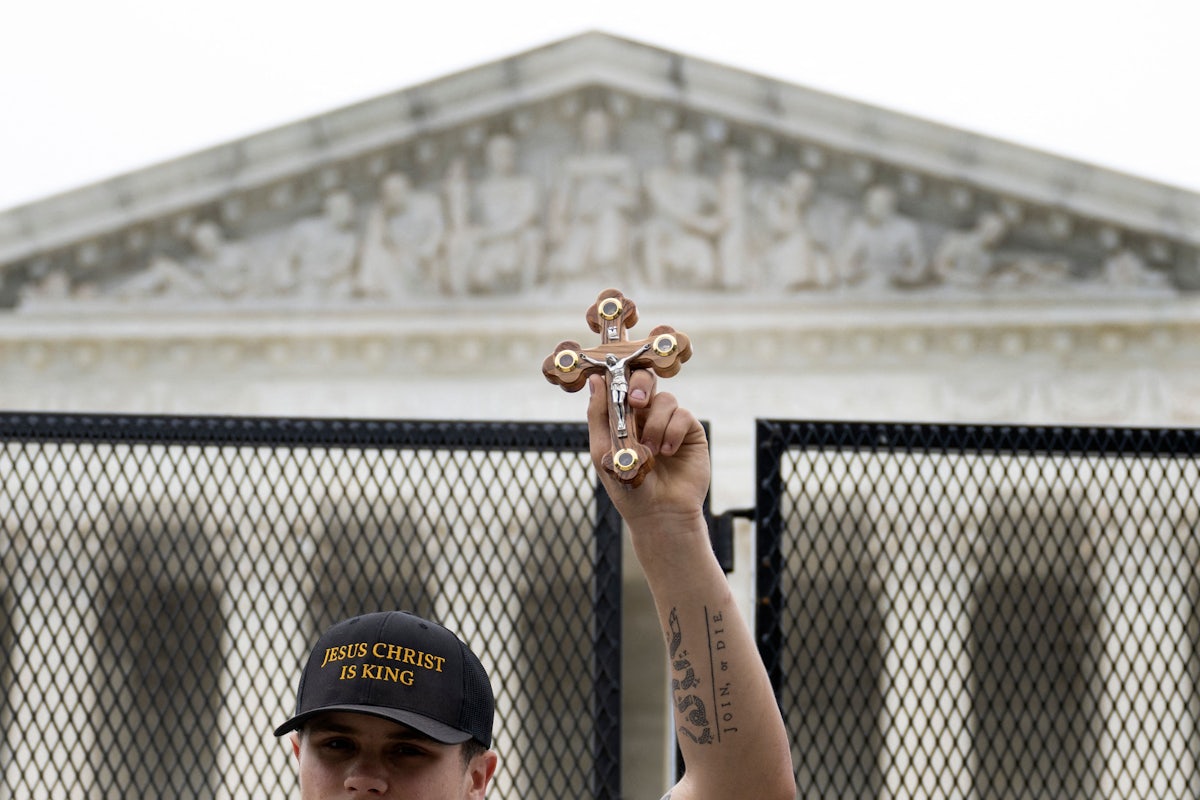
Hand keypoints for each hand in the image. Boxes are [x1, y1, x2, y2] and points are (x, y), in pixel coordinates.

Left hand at [586, 370, 709, 530]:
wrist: (659, 513)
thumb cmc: (627, 486)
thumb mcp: (604, 450)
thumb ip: (599, 414)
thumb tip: (596, 379)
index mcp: (622, 417)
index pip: (620, 384)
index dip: (618, 374)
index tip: (614, 371)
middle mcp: (646, 415)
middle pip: (645, 379)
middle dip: (640, 386)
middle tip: (637, 402)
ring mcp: (669, 422)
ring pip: (665, 399)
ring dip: (655, 424)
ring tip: (651, 451)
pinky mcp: (689, 431)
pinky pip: (682, 415)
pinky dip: (672, 433)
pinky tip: (668, 453)